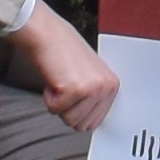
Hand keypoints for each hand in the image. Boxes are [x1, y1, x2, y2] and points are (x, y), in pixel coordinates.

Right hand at [16, 1, 122, 137]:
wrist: (47, 34)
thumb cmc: (63, 52)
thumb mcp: (89, 75)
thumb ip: (95, 97)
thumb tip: (91, 123)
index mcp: (112, 85)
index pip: (97, 122)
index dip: (79, 112)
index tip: (74, 97)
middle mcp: (106, 87)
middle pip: (83, 125)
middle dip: (68, 110)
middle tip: (65, 87)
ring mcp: (91, 88)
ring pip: (70, 121)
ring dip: (59, 104)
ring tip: (60, 82)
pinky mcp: (74, 89)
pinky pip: (55, 110)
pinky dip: (49, 98)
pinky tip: (54, 79)